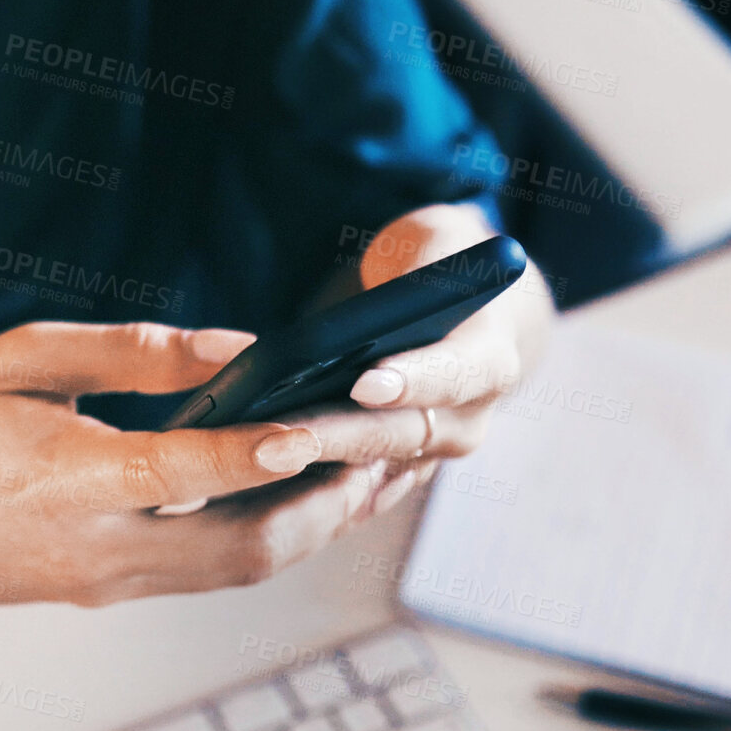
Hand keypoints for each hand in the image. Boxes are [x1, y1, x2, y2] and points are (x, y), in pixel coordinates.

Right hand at [0, 321, 398, 663]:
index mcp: (66, 481)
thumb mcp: (7, 361)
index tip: (328, 420)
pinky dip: (277, 534)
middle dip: (339, 499)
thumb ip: (125, 353)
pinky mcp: (111, 592)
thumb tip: (234, 348)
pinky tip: (311, 496)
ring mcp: (110, 582)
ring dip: (324, 523)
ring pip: (246, 568)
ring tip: (387, 472)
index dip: (264, 447)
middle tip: (408, 448)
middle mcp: (101, 549)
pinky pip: (217, 570)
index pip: (188, 470)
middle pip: (249, 542)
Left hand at [188, 202, 554, 522]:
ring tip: (242, 460)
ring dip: (306, 468)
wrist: (453, 315)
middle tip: (275, 442)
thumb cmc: (435, 265)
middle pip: (398, 434)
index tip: (364, 382)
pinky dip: (299, 486)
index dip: (414, 379)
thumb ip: (415, 269)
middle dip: (335, 437)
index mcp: (489, 359)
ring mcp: (427, 455)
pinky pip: (345, 487)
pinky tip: (241, 482)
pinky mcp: (388, 471)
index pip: (459, 374)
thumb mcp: (430, 243)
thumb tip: (372, 310)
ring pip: (366, 469)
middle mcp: (467, 419)